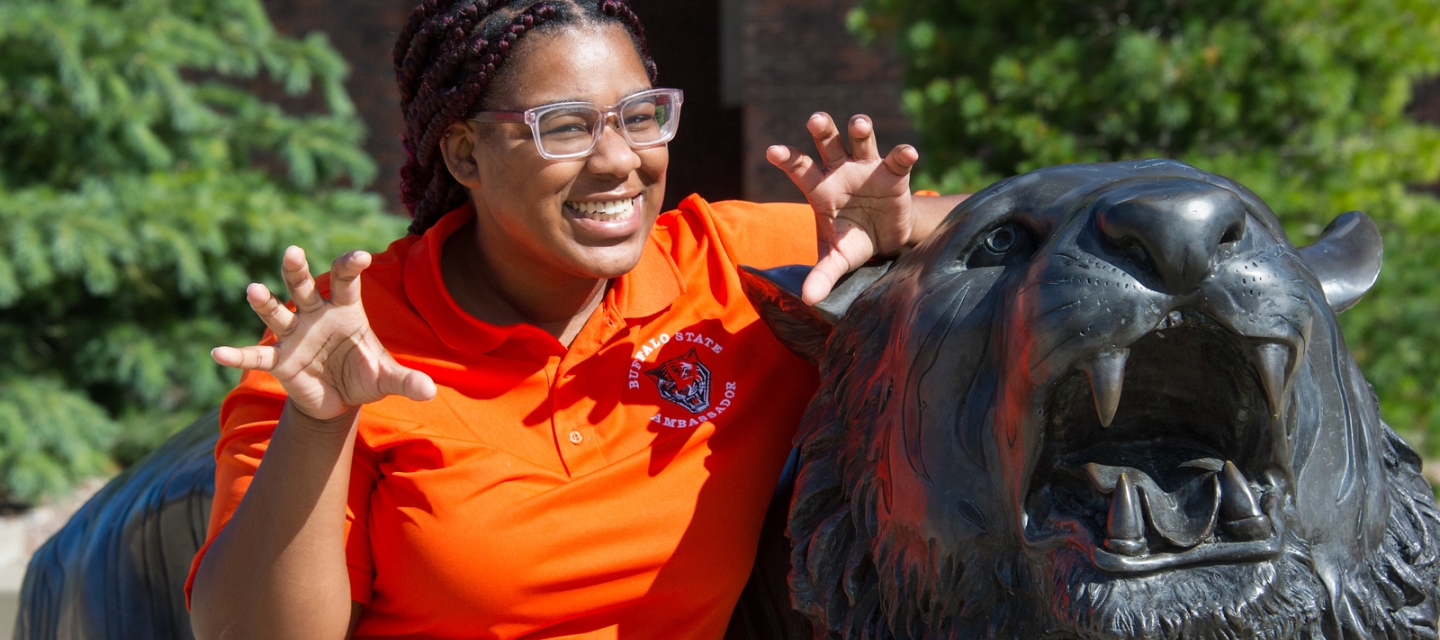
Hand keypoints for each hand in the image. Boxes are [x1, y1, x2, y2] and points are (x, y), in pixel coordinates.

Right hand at [211, 246, 436, 420]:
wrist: (339, 400)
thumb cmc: (364, 376)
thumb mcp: (387, 379)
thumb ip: (408, 381)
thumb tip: (431, 392)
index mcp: (346, 310)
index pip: (345, 280)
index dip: (350, 266)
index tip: (361, 256)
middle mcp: (316, 315)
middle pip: (303, 286)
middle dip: (296, 270)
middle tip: (292, 252)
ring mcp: (294, 335)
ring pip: (277, 311)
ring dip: (265, 301)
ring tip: (254, 290)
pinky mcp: (279, 359)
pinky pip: (255, 355)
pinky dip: (236, 355)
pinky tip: (217, 353)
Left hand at [767, 112, 919, 304]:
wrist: (886, 239)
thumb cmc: (851, 241)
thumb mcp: (836, 258)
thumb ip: (822, 274)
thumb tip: (808, 300)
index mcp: (820, 188)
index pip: (799, 168)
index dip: (787, 158)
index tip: (772, 151)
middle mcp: (840, 170)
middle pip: (828, 144)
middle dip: (823, 130)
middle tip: (815, 120)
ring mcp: (867, 168)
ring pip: (861, 141)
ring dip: (860, 130)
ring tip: (859, 124)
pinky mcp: (894, 174)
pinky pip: (898, 159)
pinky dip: (903, 154)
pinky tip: (909, 152)